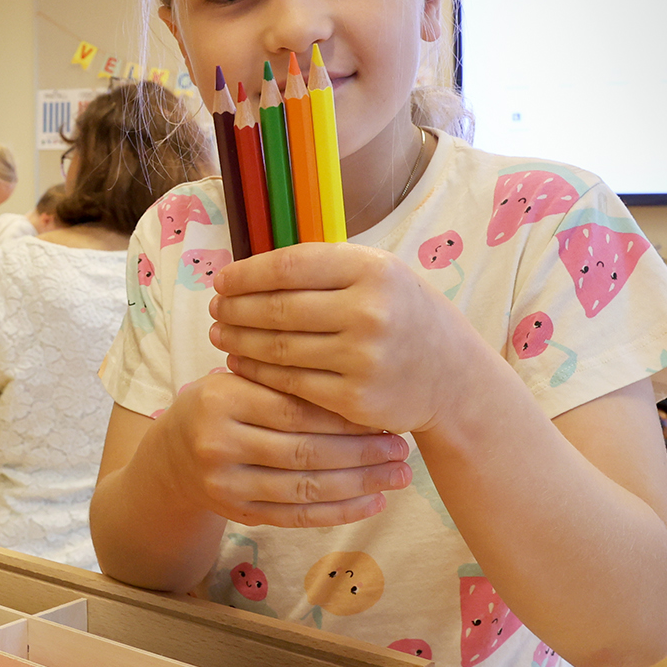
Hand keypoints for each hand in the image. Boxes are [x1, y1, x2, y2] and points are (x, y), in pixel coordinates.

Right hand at [154, 370, 411, 528]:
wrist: (173, 455)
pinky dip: (339, 513)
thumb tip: (365, 385)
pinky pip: (296, 517)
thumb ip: (285, 379)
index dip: (344, 415)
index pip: (295, 409)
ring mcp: (224, 483)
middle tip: (402, 448)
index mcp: (221, 398)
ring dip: (360, 485)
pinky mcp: (235, 513)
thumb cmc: (222, 405)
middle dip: (361, 452)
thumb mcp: (240, 378)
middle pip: (304, 451)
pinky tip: (373, 502)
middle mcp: (217, 442)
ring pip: (304, 488)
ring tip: (398, 476)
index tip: (385, 413)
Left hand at [208, 243, 482, 435]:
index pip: (288, 266)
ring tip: (220, 334)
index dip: (246, 275)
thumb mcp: (378, 274)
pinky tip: (241, 362)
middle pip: (277, 309)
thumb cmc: (402, 314)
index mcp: (372, 270)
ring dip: (239, 341)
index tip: (222, 281)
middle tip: (215, 310)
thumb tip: (247, 270)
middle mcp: (370, 312)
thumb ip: (323, 268)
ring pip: (278, 348)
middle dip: (235, 310)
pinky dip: (258, 372)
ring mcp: (364, 359)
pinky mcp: (356, 399)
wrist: (452, 375)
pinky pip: (290, 384)